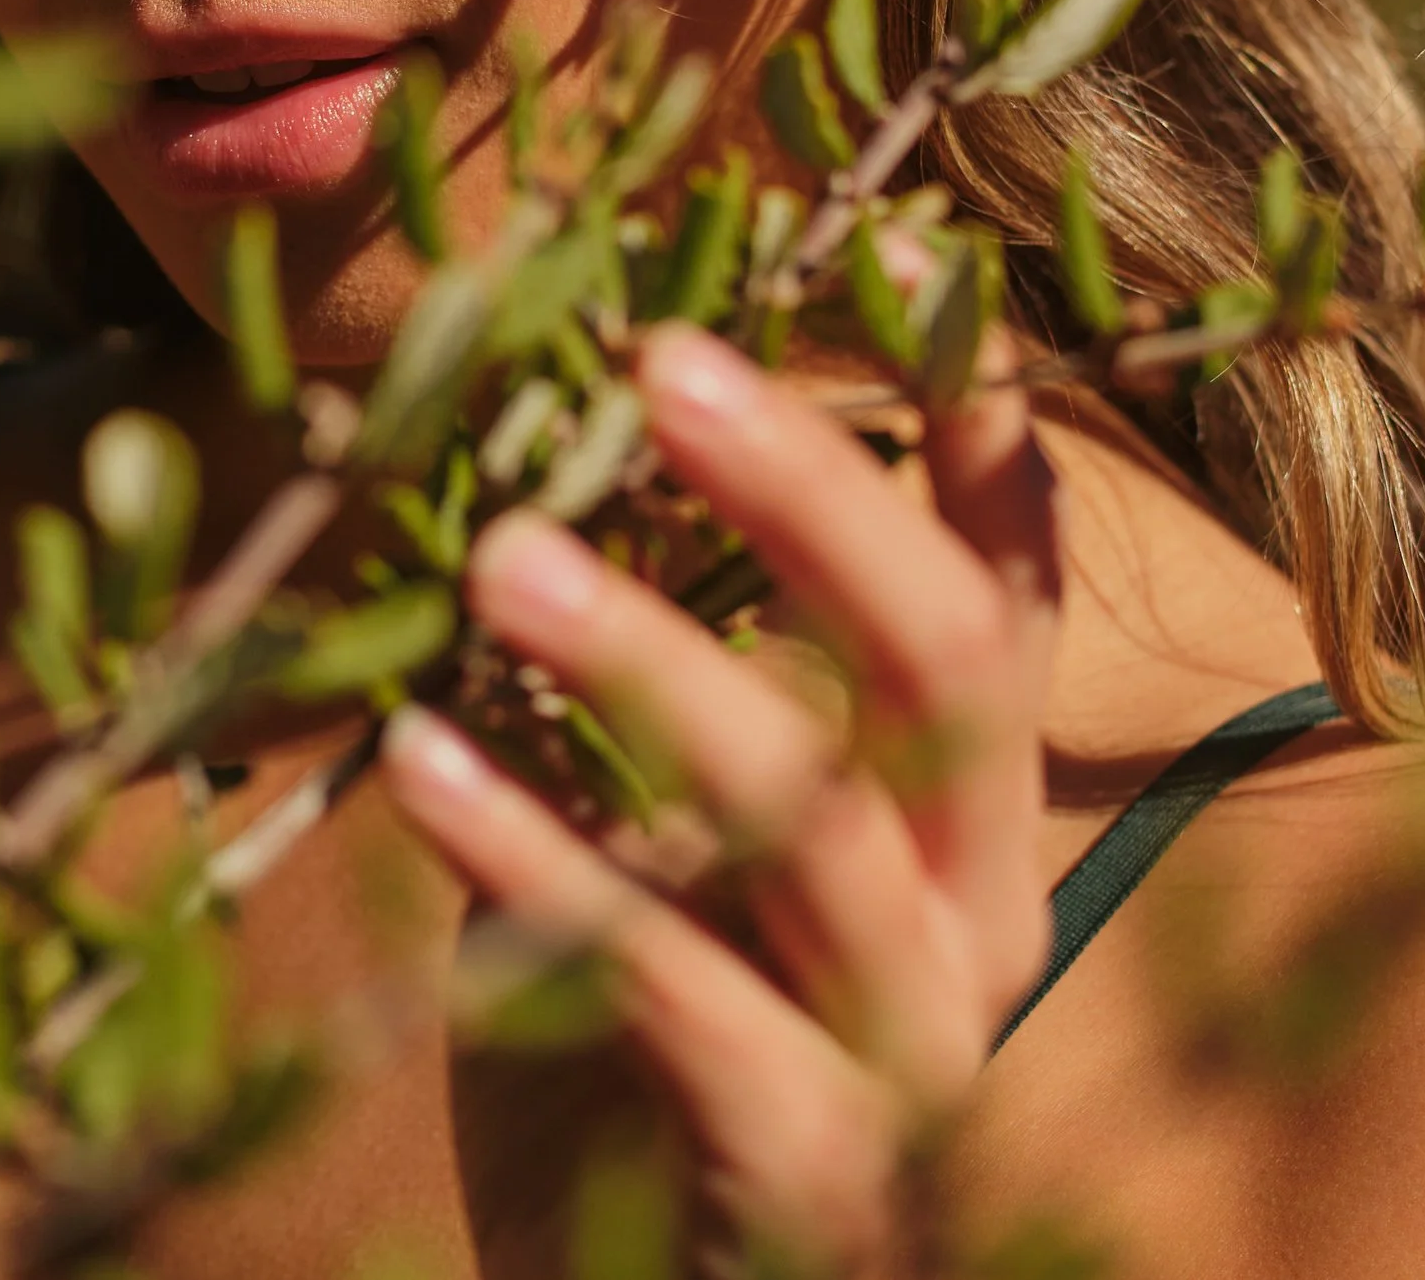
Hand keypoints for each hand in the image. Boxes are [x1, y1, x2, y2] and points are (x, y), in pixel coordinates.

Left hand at [380, 322, 1059, 1276]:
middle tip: (658, 360)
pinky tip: (418, 760)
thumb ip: (638, 673)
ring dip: (654, 665)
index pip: (1006, 593)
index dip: (972, 428)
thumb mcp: (657, 834)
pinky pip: (689, 998)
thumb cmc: (640, 1048)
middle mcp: (977, 915)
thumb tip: (534, 443)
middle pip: (942, 664)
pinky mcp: (814, 1178)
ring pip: (820, 819)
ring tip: (501, 560)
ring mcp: (915, 1056)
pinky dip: (546, 864)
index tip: (909, 246)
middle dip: (809, 492)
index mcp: (960, 817)